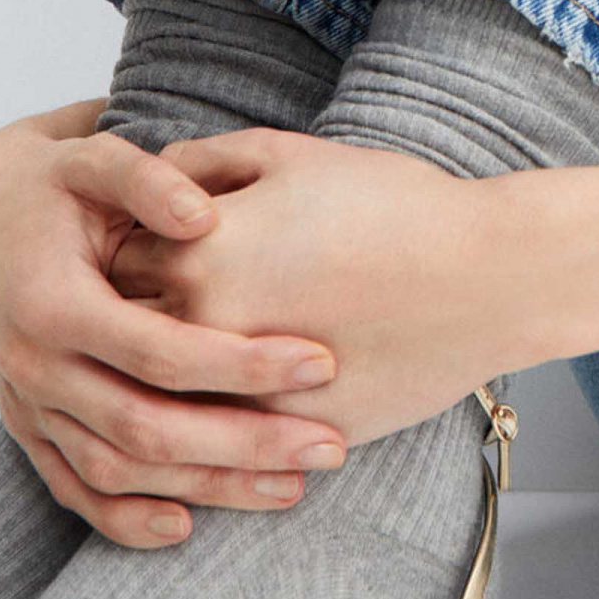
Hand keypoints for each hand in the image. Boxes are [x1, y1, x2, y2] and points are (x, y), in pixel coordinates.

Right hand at [0, 100, 350, 547]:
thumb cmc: (54, 183)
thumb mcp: (92, 160)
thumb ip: (147, 181)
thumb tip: (206, 216)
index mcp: (53, 304)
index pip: (159, 353)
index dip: (242, 363)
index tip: (322, 361)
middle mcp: (34, 367)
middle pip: (146, 428)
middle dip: (244, 444)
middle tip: (329, 447)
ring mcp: (28, 406)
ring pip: (119, 471)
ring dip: (206, 486)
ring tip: (292, 486)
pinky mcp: (28, 428)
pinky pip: (73, 490)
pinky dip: (125, 519)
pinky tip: (188, 526)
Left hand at [108, 129, 551, 446]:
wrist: (486, 276)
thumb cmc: (395, 205)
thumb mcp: (293, 154)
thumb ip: (209, 159)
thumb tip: (157, 176)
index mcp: (197, 250)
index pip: (112, 259)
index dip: (120, 251)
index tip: (130, 246)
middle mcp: (203, 328)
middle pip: (125, 337)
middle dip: (127, 322)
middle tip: (138, 309)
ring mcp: (242, 393)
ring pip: (165, 403)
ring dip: (163, 387)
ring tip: (184, 362)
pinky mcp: (286, 436)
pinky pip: (224, 444)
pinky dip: (218, 429)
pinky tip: (232, 407)